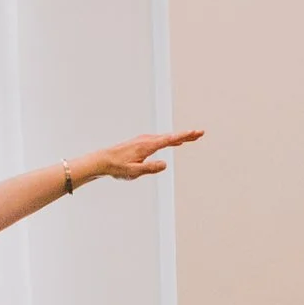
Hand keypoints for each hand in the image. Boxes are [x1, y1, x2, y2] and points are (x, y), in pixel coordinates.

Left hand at [77, 129, 203, 182]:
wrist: (103, 160)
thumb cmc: (118, 167)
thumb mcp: (135, 172)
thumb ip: (150, 168)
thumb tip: (165, 164)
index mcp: (148, 146)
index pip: (170, 140)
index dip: (184, 136)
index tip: (196, 132)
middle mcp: (147, 140)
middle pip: (171, 136)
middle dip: (186, 135)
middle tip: (200, 133)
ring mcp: (144, 140)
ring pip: (166, 138)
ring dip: (179, 137)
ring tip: (192, 137)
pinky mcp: (141, 143)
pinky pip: (160, 140)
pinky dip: (170, 140)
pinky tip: (174, 142)